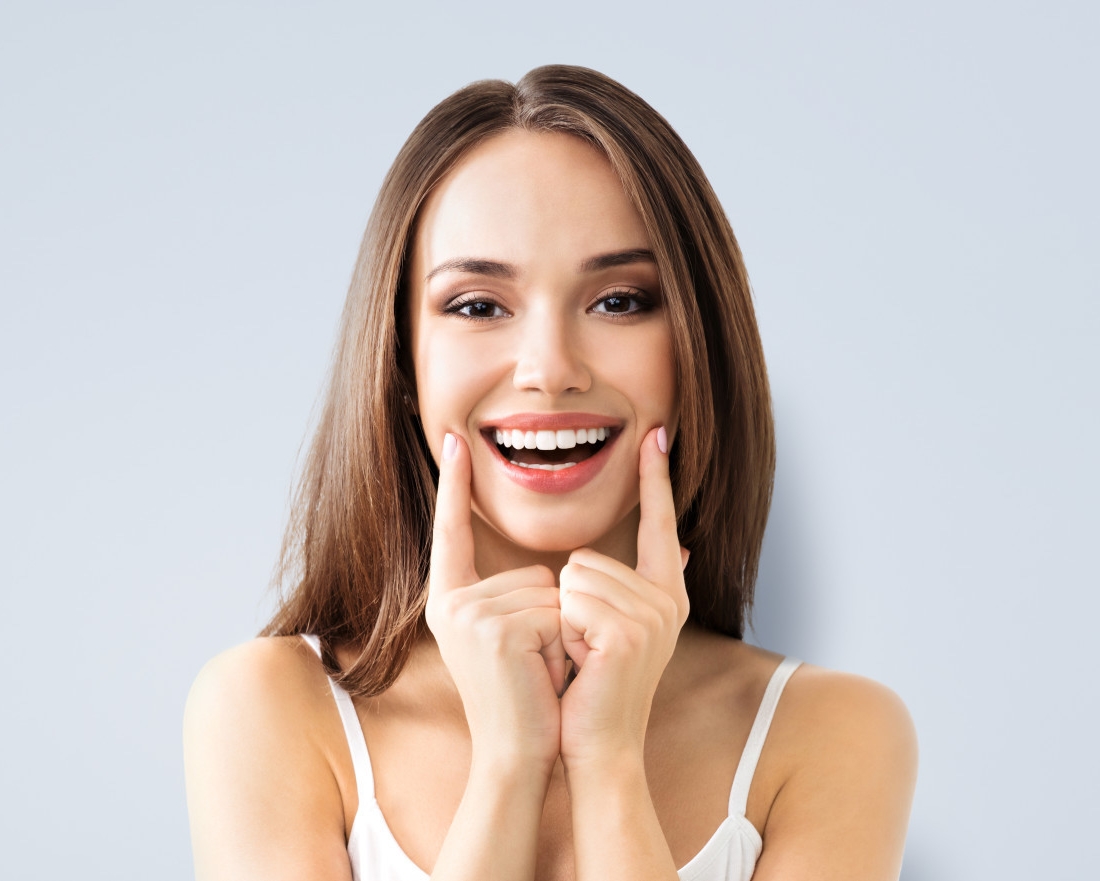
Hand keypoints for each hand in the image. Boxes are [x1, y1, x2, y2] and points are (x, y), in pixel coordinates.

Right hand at [425, 432, 566, 770]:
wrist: (518, 753)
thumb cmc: (528, 695)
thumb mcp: (523, 635)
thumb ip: (536, 593)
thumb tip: (594, 561)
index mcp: (453, 600)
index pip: (453, 532)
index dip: (454, 486)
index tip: (451, 439)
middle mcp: (451, 603)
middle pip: (534, 572)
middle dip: (553, 618)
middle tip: (533, 664)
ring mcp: (468, 614)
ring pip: (550, 591)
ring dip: (560, 634)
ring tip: (537, 671)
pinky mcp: (492, 628)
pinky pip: (556, 611)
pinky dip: (563, 644)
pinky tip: (539, 675)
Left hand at [558, 426, 689, 767]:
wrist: (596, 745)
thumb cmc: (594, 687)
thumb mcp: (618, 629)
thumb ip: (642, 585)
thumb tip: (685, 546)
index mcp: (666, 593)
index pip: (660, 522)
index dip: (656, 477)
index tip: (656, 431)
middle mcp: (668, 600)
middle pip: (586, 557)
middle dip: (569, 603)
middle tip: (585, 650)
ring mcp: (653, 616)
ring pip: (573, 577)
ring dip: (563, 620)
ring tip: (583, 658)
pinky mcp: (628, 632)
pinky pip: (570, 600)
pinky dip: (563, 633)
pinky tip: (581, 665)